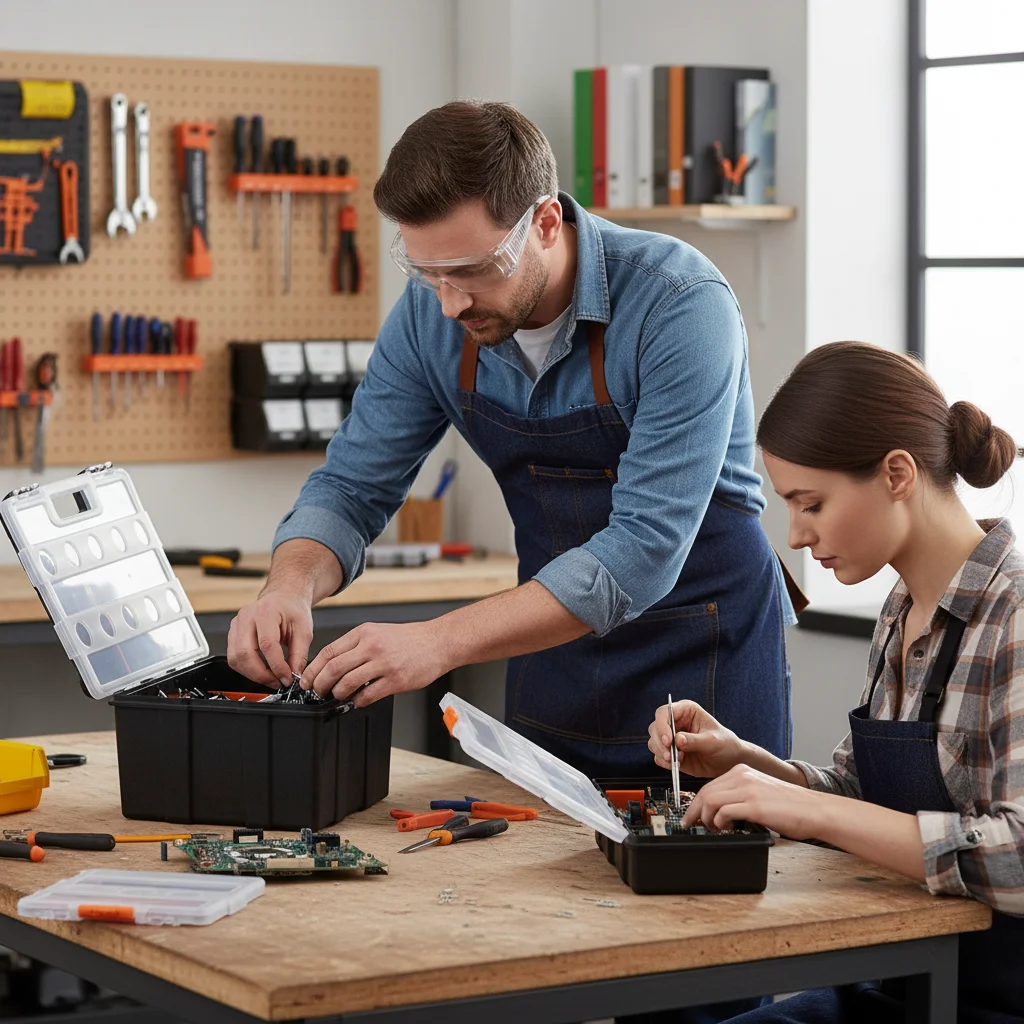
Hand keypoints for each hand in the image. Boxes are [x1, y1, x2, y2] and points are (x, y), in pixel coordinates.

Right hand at [226, 589, 313, 685]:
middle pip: (245, 653)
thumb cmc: (292, 609)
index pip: (267, 644)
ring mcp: (236, 624)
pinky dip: (246, 669)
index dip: (276, 666)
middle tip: (277, 682)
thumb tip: (294, 675)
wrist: (283, 598)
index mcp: (266, 611)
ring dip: (252, 674)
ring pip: (235, 658)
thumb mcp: (304, 630)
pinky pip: (233, 657)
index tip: (286, 678)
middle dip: (261, 674)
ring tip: (270, 679)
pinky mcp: (233, 633)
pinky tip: (260, 671)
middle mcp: (247, 616)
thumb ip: (299, 654)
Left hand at [302, 620, 450, 705]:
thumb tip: (331, 666)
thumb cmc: (409, 639)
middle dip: (320, 684)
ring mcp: (384, 663)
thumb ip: (356, 646)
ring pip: (347, 683)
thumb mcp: (377, 632)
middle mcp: (371, 646)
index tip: (307, 680)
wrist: (437, 642)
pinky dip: (358, 701)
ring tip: (338, 696)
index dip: (313, 669)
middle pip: (333, 668)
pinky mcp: (396, 680)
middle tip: (317, 692)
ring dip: (338, 694)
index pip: (328, 651)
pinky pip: (368, 695)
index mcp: (363, 633)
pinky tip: (358, 700)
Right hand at [647, 700, 745, 778]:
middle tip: (671, 755)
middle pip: (655, 728)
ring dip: (662, 753)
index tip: (669, 741)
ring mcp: (672, 738)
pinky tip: (677, 764)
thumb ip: (695, 740)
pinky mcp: (671, 752)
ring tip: (678, 760)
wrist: (729, 761)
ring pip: (654, 743)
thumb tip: (678, 740)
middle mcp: (676, 722)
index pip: (664, 712)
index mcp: (686, 711)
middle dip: (660, 743)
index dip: (662, 726)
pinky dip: (664, 762)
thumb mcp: (713, 741)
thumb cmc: (725, 744)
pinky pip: (659, 757)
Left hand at [681, 764, 827, 838]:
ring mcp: (748, 789)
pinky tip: (725, 828)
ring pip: (710, 801)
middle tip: (691, 826)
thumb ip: (739, 796)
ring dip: (706, 819)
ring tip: (713, 829)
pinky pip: (724, 812)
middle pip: (705, 792)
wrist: (815, 810)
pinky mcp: (754, 805)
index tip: (690, 816)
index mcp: (742, 771)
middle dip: (694, 812)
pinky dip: (719, 823)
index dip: (696, 803)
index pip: (709, 786)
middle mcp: (743, 776)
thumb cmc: (791, 806)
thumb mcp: (759, 792)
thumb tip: (718, 813)